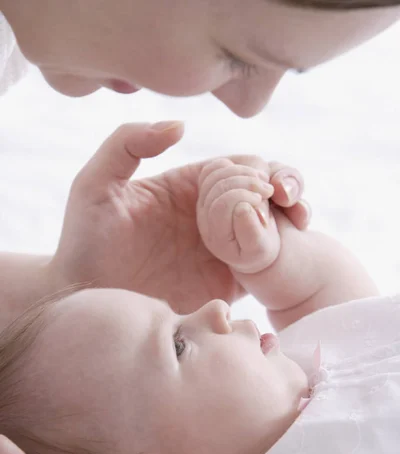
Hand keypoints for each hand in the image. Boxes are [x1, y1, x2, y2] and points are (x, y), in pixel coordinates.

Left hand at [49, 122, 304, 312]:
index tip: (271, 182)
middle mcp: (211, 216)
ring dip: (291, 223)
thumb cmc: (84, 241)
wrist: (83, 298)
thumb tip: (181, 126)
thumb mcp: (95, 184)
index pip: (237, 167)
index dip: (261, 168)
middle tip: (293, 203)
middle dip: (286, 191)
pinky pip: (261, 271)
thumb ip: (127, 144)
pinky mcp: (223, 286)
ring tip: (299, 225)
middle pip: (262, 195)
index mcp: (189, 188)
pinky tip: (287, 260)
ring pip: (269, 229)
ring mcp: (220, 251)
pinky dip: (281, 262)